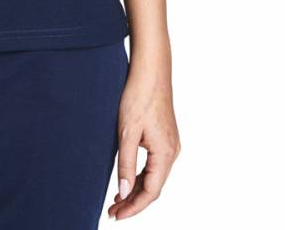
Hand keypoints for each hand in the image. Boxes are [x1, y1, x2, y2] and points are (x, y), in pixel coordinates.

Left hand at [108, 60, 179, 219]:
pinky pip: (154, 165)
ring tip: (116, 200)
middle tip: (112, 212)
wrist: (151, 70)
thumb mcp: (127, 132)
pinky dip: (140, 175)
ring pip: (154, 177)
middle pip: (153, 187)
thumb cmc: (138, 96)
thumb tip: (122, 192)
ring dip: (136, 189)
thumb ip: (125, 164)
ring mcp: (170, 144)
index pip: (150, 192)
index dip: (133, 207)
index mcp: (165, 154)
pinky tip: (127, 179)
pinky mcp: (165, 137)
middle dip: (133, 201)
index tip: (116, 215)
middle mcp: (172, 152)